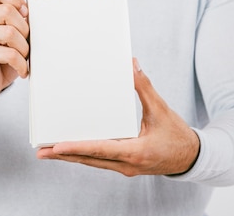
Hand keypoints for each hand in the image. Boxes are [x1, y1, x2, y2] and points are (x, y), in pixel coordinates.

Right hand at [0, 0, 28, 96]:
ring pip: (9, 32)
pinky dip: (21, 63)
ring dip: (24, 48)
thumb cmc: (2, 56)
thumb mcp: (14, 36)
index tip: (25, 13)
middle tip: (26, 42)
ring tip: (24, 57)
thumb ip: (20, 23)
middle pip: (7, 10)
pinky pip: (8, 54)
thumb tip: (33, 16)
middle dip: (24, 28)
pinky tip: (22, 69)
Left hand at [36, 58, 200, 175]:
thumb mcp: (161, 109)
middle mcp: (127, 164)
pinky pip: (100, 161)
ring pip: (92, 162)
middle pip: (89, 159)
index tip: (56, 147)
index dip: (77, 147)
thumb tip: (131, 65)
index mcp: (135, 151)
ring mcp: (125, 168)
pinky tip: (73, 150)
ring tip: (49, 152)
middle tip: (41, 151)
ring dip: (71, 157)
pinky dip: (84, 155)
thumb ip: (144, 87)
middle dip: (64, 155)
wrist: (191, 158)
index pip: (100, 150)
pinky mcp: (125, 166)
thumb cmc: (178, 135)